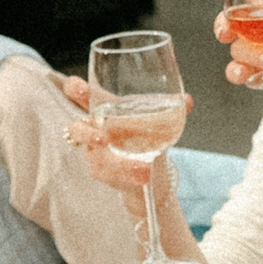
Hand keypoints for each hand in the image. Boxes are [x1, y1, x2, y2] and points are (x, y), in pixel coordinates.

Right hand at [57, 73, 190, 201]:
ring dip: (117, 163)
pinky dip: (129, 175)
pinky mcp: (102, 171)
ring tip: (140, 166)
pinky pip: (110, 175)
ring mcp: (95, 153)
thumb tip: (187, 100)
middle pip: (76, 129)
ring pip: (96, 159)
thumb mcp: (159, 119)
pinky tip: (145, 175)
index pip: (81, 94)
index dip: (75, 90)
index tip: (79, 88)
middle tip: (102, 139)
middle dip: (84, 133)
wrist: (149, 169)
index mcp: (103, 108)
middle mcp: (94, 130)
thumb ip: (172, 108)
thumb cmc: (145, 135)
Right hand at [213, 0, 262, 107]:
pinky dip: (237, 72)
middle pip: (231, 19)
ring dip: (247, 53)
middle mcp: (261, 25)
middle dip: (222, 22)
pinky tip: (244, 73)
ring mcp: (258, 49)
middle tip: (226, 31)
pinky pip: (238, 71)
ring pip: (236, 47)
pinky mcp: (258, 71)